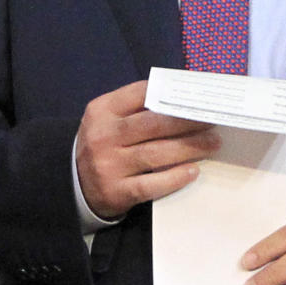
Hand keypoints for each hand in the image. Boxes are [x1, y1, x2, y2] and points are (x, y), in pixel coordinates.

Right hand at [75, 79, 219, 218]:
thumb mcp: (108, 119)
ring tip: (213, 143)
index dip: (173, 93)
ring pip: (156, 153)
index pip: (142, 94)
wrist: (72, 183)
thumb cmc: (103, 144)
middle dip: (188, 121)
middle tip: (213, 120)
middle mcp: (104, 136)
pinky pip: (151, 185)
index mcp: (103, 110)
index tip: (198, 95)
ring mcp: (109, 165)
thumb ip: (136, 108)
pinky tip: (193, 171)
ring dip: (190, 147)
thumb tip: (184, 98)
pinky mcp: (116, 191)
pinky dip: (174, 178)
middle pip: (154, 125)